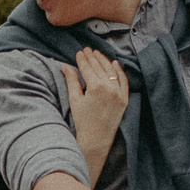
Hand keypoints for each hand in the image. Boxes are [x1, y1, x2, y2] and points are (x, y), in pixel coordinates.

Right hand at [62, 46, 128, 176]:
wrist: (96, 140)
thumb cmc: (83, 122)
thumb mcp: (75, 100)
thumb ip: (72, 81)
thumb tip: (65, 66)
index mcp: (96, 87)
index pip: (88, 68)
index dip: (82, 59)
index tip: (79, 52)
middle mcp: (110, 88)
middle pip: (99, 67)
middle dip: (92, 57)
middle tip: (87, 49)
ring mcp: (119, 93)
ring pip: (111, 71)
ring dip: (104, 61)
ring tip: (97, 54)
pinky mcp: (124, 99)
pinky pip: (123, 80)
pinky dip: (119, 71)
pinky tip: (114, 63)